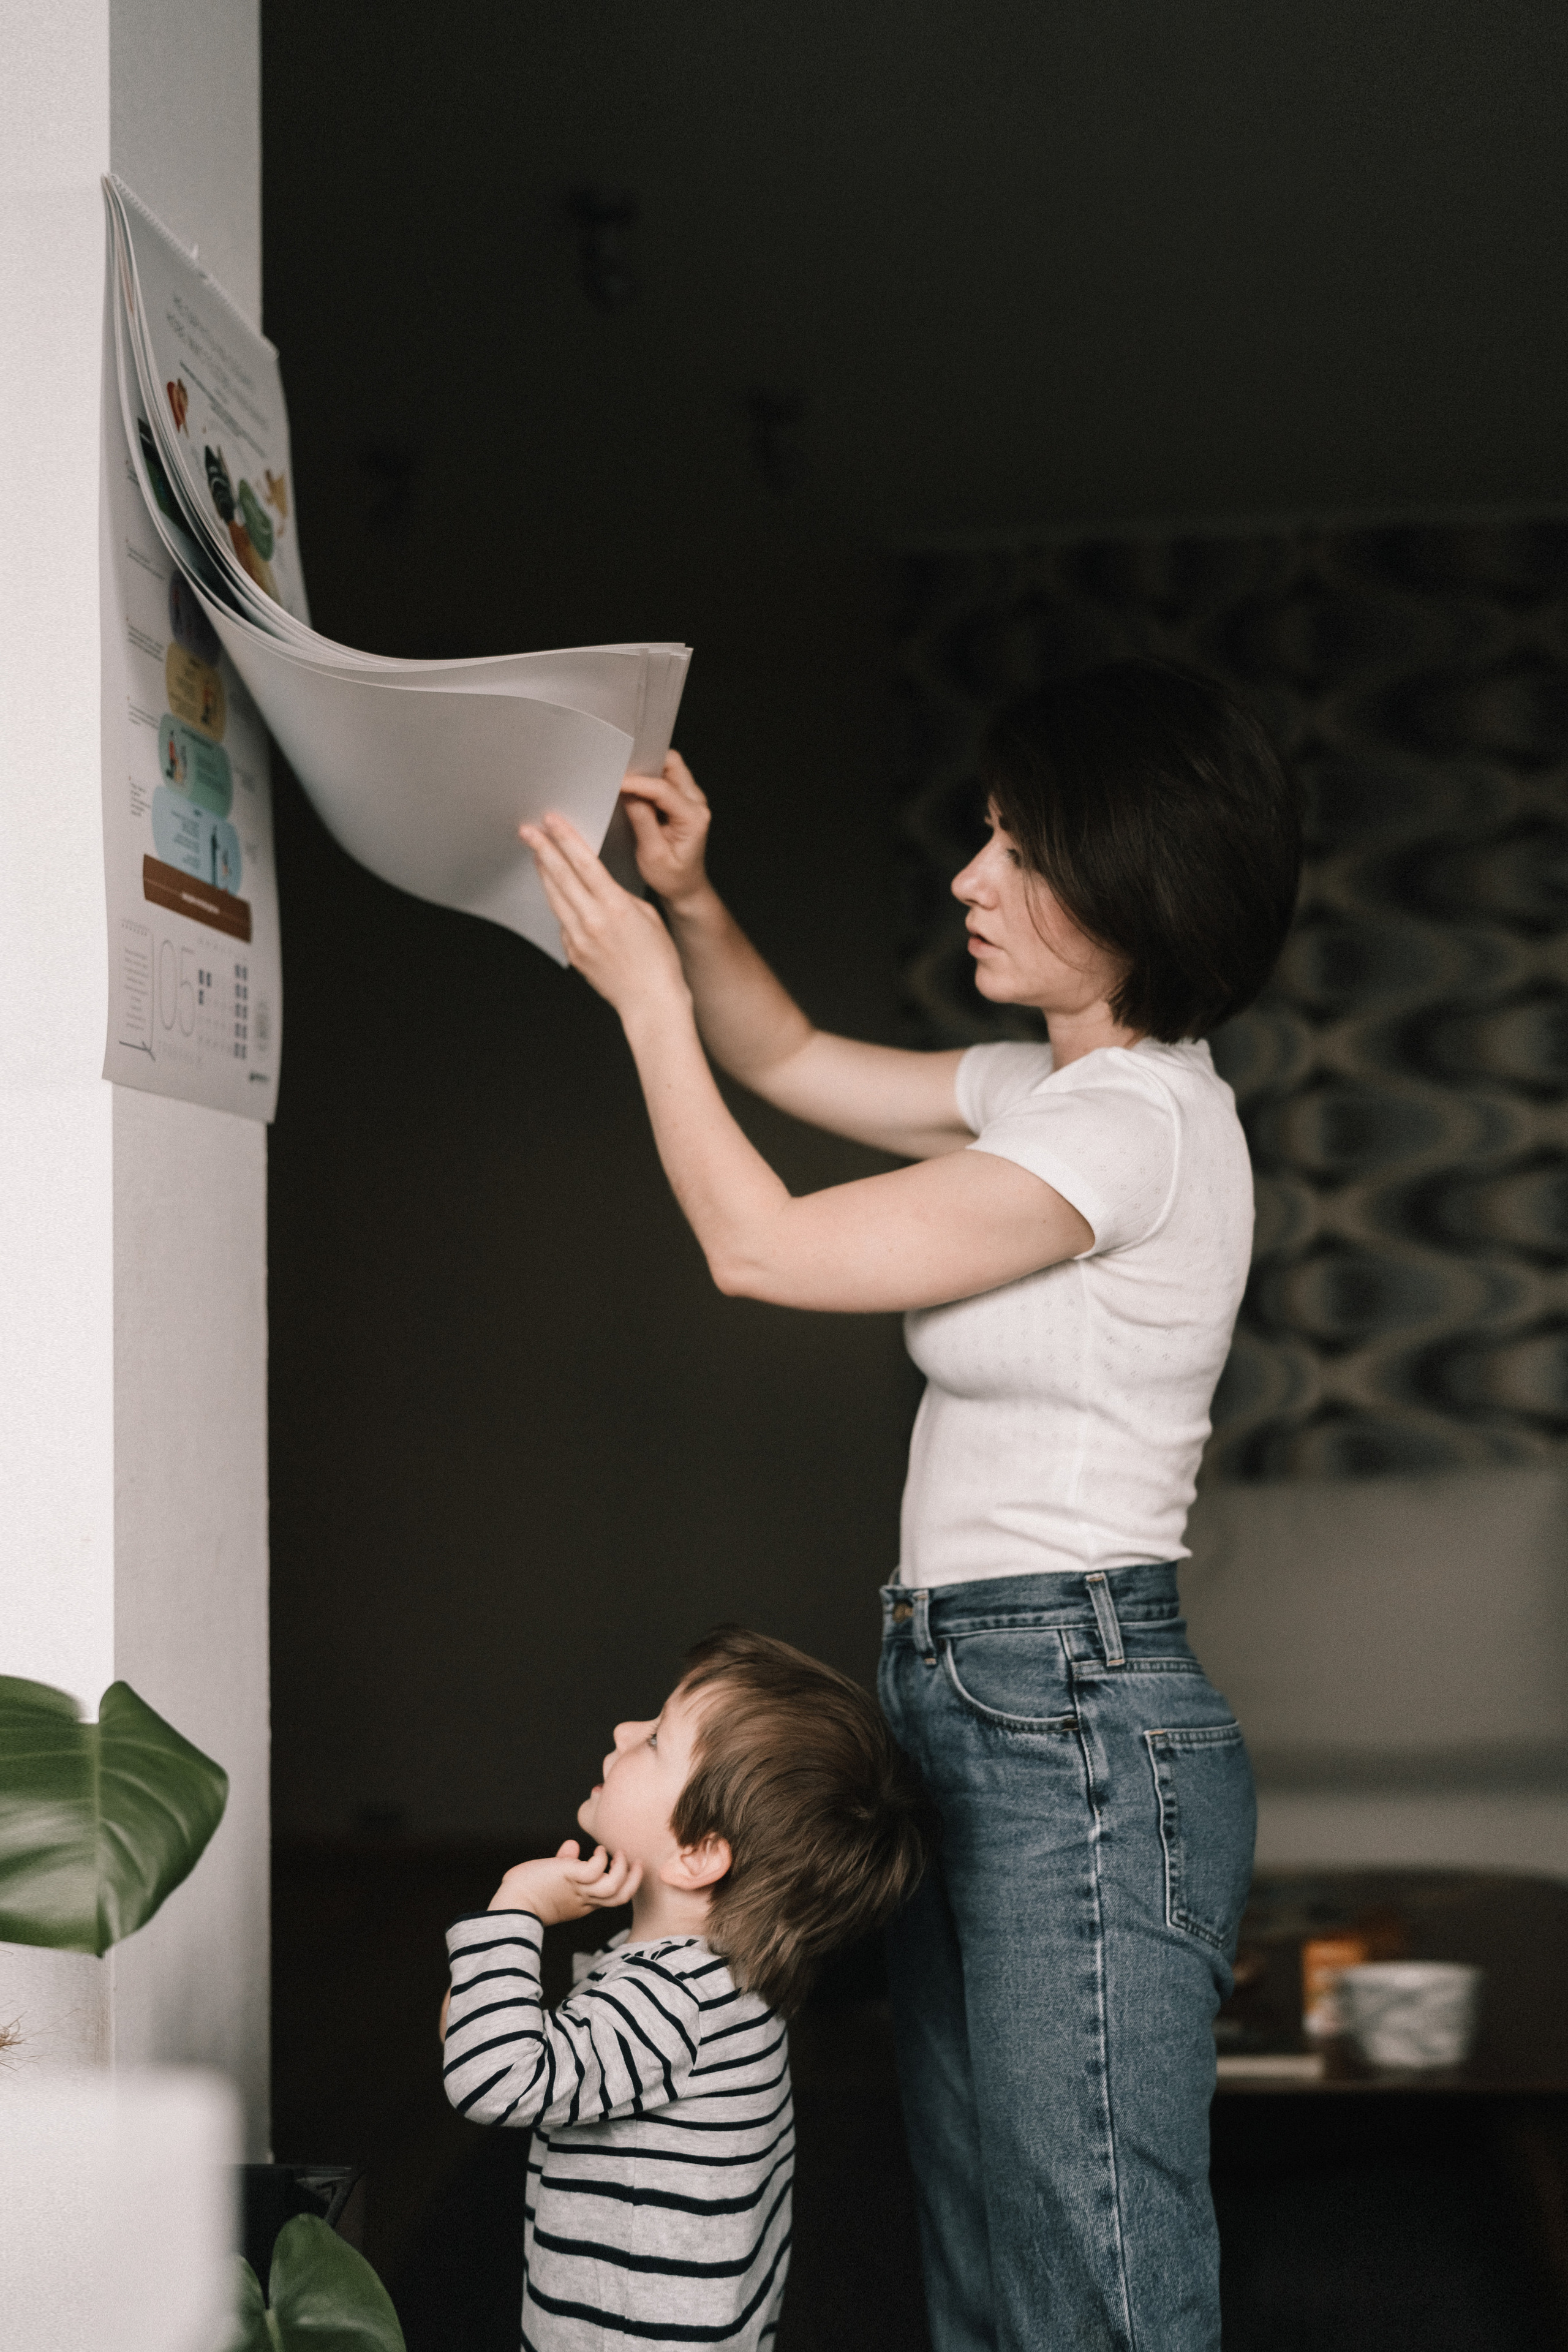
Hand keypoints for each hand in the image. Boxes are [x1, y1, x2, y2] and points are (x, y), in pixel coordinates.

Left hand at [487, 1838, 643, 1926]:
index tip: (622, 1867)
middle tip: (638, 1863)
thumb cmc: (525, 1893)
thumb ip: (565, 1863)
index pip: (610, 1897)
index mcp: (583, 1904)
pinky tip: (597, 1850)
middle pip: (621, 1897)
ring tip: (620, 1854)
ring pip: (615, 1887)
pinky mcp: (571, 1877)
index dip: (621, 1883)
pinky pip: (597, 1869)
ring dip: (622, 1870)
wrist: (511, 1906)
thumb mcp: (553, 1880)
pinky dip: (601, 1858)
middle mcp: (586, 1900)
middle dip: (634, 1880)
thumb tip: (572, 1845)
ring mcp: (580, 1890)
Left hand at [519, 813, 690, 1018]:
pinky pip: (562, 922)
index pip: (584, 863)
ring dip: (544, 873)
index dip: (566, 839)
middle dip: (543, 849)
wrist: (651, 1002)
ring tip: (536, 853)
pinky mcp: (573, 953)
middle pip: (561, 877)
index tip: (551, 820)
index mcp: (615, 907)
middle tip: (528, 829)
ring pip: (555, 897)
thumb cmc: (658, 960)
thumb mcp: (647, 915)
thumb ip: (619, 896)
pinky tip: (557, 892)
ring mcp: (579, 939)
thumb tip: (597, 884)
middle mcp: (592, 921)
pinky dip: (559, 903)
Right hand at [619, 752, 711, 911]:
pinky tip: (633, 790)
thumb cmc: (672, 877)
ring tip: (625, 781)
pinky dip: (648, 778)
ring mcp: (691, 799)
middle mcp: (697, 803)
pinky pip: (666, 777)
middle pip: (672, 764)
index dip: (636, 782)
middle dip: (645, 763)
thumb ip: (641, 820)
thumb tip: (626, 792)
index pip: (662, 789)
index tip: (613, 781)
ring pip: (669, 767)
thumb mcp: (652, 854)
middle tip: (620, 773)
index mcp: (693, 818)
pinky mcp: (682, 800)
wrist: (686, 887)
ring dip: (647, 769)